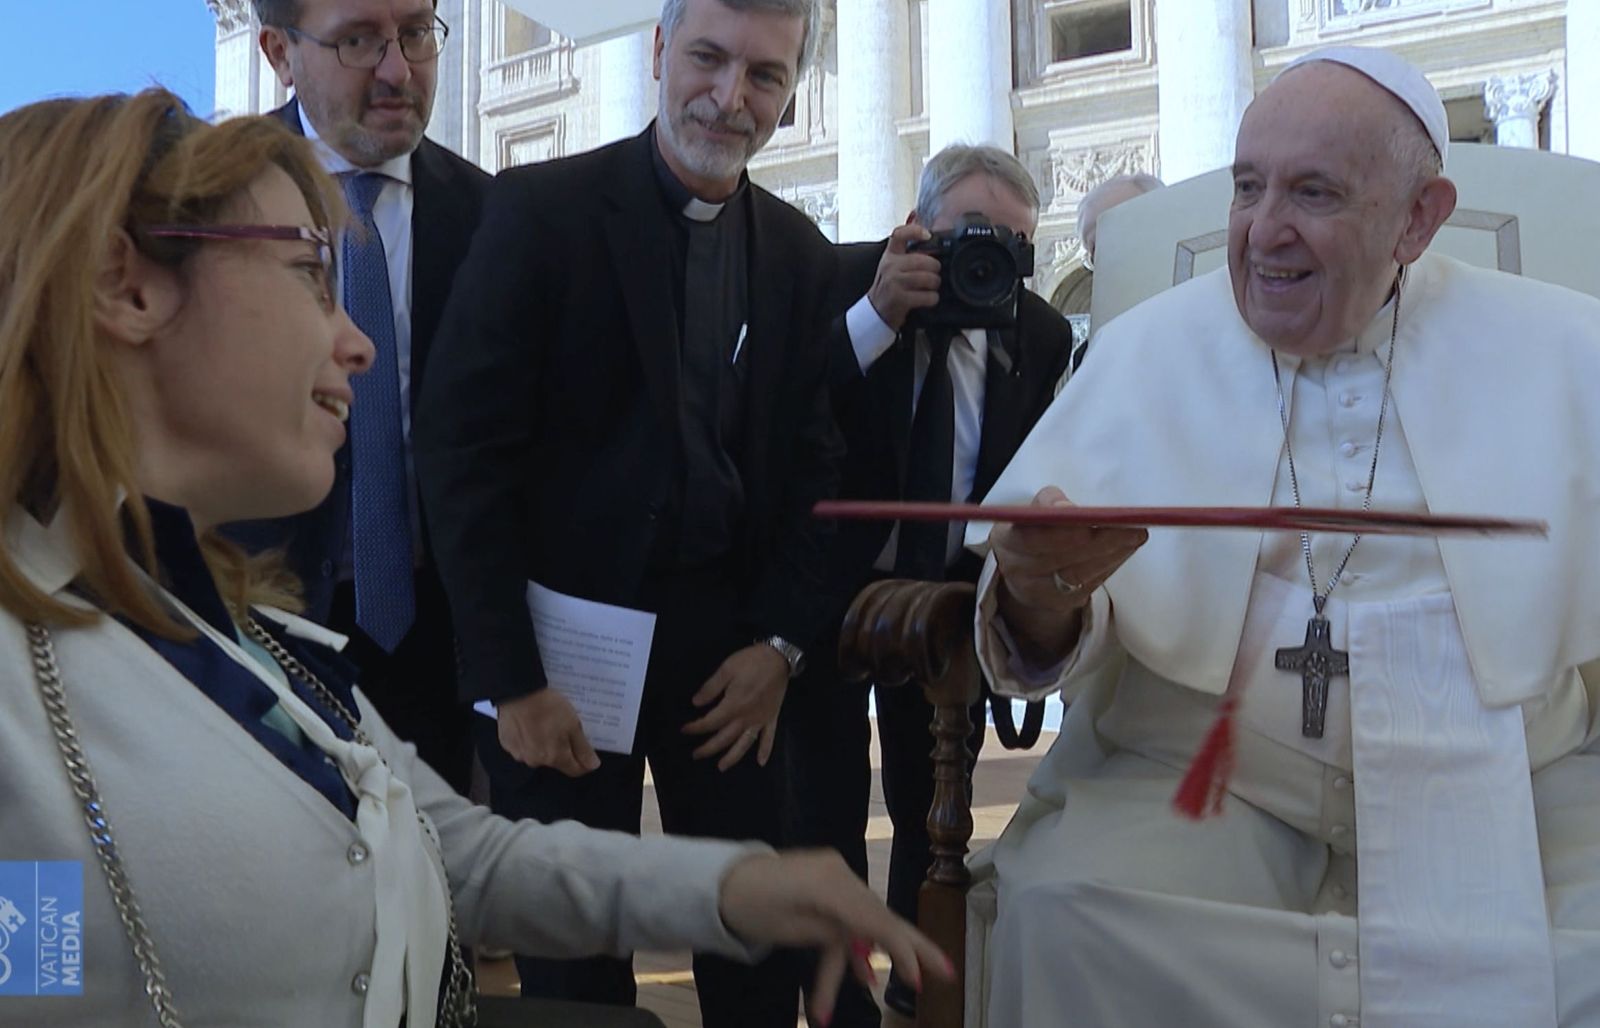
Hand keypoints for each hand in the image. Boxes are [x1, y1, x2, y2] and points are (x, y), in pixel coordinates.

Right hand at [496, 689, 600, 776]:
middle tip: (564, 730)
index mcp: (555, 757)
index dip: (584, 763)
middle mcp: (536, 761)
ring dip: (544, 745)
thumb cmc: (549, 708)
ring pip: (538, 755)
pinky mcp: (507, 744)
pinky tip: (529, 724)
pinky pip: (523, 747)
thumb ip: (583, 749)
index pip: (575, 770)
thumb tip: (593, 766)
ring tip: (545, 725)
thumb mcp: (573, 725)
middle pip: (556, 762)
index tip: (587, 752)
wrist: (519, 692)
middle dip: (563, 750)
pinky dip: (528, 740)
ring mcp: (519, 754)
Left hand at [682, 644, 789, 770]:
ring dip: (732, 757)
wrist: (779, 657)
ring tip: (721, 767)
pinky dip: (766, 751)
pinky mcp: (772, 718)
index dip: (696, 728)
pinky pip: (769, 738)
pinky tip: (761, 762)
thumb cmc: (751, 661)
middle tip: (696, 755)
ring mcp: (760, 720)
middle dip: (708, 748)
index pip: (710, 722)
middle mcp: (746, 718)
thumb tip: (696, 703)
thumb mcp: (726, 668)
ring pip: (744, 744)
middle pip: (724, 738)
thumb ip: (711, 687)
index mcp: (733, 705)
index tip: (684, 730)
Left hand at [719, 850, 953, 1026]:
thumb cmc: (749, 906)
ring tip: (864, 997)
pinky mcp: (827, 887)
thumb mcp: (788, 927)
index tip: (920, 978)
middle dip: (912, 948)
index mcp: (831, 885)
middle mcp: (840, 875)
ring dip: (856, 965)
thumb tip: (862, 947)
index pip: (876, 920)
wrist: (722, 882)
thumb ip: (829, 934)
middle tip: (948, 971)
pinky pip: (844, 922)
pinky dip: (844, 952)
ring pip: (859, 928)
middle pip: (881, 917)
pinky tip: (857, 978)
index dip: (902, 950)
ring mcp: (835, 879)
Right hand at [867, 223, 941, 330]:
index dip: (915, 231)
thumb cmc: (889, 287)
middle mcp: (890, 266)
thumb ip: (907, 251)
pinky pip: (928, 296)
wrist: (875, 312)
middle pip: (924, 260)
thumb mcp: (893, 265)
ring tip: (930, 287)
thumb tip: (924, 231)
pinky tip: (926, 299)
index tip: (927, 235)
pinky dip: (932, 299)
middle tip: (932, 275)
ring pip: (929, 278)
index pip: (899, 234)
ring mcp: (894, 282)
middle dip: (934, 270)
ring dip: (934, 285)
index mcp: (890, 255)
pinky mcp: (900, 299)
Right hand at [990, 485, 1146, 662]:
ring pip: (1077, 573)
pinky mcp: (1059, 603)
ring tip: (1136, 534)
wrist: (1024, 570)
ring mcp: (1037, 592)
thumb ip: (1048, 503)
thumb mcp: (1033, 510)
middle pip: (1060, 557)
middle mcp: (1016, 570)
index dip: (1059, 528)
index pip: (1030, 536)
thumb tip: (1071, 510)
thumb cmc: (1034, 530)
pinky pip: (1089, 585)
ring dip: (1112, 553)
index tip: (1086, 516)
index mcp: (1005, 539)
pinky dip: (1111, 565)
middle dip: (1099, 540)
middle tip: (1131, 525)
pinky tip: (1127, 548)